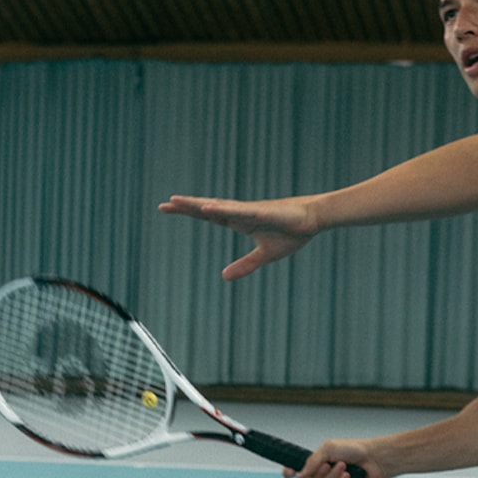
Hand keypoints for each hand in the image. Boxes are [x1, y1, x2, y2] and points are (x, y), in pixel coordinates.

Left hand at [157, 194, 319, 279]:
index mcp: (239, 221)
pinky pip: (239, 211)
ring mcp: (250, 211)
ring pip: (219, 206)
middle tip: (164, 204)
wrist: (314, 220)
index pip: (208, 214)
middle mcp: (240, 213)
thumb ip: (244, 265)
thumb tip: (224, 277)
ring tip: (178, 201)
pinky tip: (209, 207)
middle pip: (208, 208)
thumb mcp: (264, 255)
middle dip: (186, 206)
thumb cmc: (291, 232)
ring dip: (198, 204)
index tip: (168, 207)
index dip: (189, 211)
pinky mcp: (263, 212)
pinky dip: (223, 209)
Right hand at [289, 439, 384, 477]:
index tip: (289, 472)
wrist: (374, 458)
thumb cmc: (352, 450)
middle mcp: (322, 477)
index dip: (289, 473)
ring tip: (344, 467)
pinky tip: (348, 476)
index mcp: (316, 464)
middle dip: (317, 476)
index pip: (296, 472)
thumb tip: (299, 476)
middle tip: (327, 465)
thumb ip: (312, 461)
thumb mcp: (329, 449)